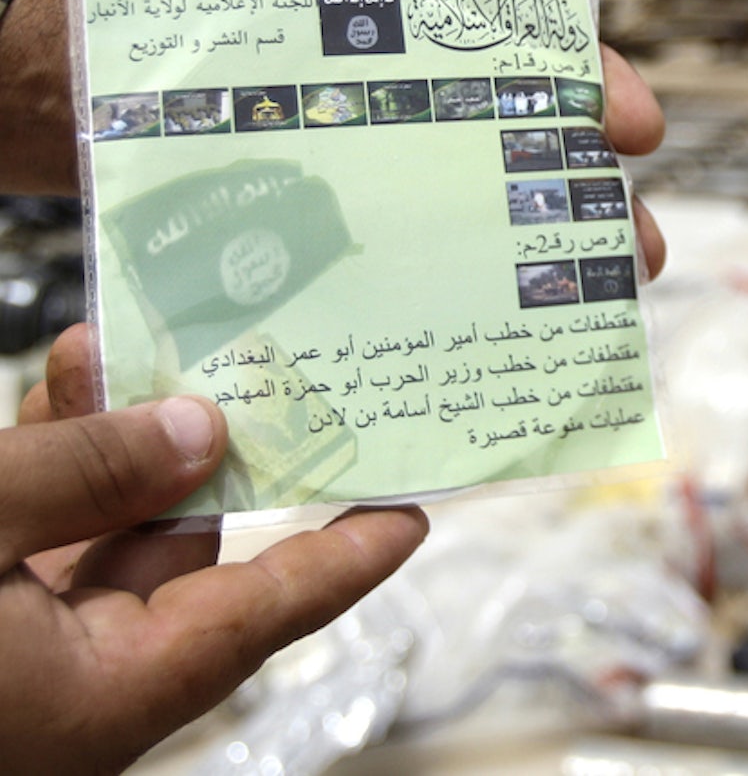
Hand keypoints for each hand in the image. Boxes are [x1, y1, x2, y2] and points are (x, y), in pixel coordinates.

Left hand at [0, 0, 666, 277]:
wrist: (70, 109)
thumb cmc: (157, 59)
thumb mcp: (251, 24)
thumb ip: (344, 27)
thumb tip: (509, 57)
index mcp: (400, 63)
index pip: (518, 63)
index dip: (589, 88)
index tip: (633, 127)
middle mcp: (400, 139)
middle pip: (521, 170)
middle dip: (591, 211)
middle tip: (634, 256)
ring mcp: (370, 208)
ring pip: (477, 246)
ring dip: (543, 282)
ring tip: (587, 319)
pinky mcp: (330, 268)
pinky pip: (403, 303)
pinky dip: (450, 332)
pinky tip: (478, 360)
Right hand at [0, 324, 428, 773]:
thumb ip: (85, 475)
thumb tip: (195, 427)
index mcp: (107, 695)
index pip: (270, 611)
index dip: (349, 556)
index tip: (413, 511)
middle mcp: (83, 683)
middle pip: (187, 552)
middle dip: (212, 447)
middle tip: (255, 366)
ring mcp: (31, 655)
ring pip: (108, 531)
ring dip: (114, 437)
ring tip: (125, 349)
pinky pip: (44, 537)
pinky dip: (55, 465)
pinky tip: (63, 385)